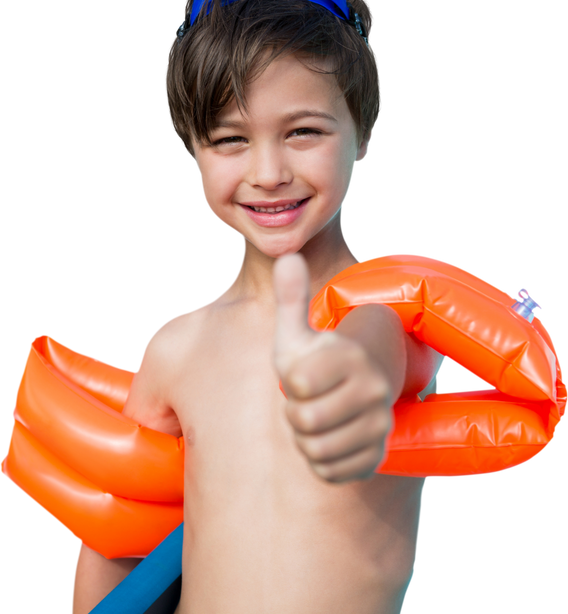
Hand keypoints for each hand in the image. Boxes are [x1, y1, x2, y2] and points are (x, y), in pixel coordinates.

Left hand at [272, 253, 392, 483]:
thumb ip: (290, 299)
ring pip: (315, 449)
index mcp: (350, 357)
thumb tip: (286, 256)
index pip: (296, 383)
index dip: (291, 382)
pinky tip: (330, 438)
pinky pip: (330, 471)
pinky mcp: (375, 456)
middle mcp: (373, 390)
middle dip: (296, 412)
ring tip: (319, 417)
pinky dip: (321, 460)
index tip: (305, 374)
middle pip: (304, 420)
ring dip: (306, 437)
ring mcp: (378, 425)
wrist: (359, 385)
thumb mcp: (298, 332)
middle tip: (309, 399)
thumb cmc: (319, 358)